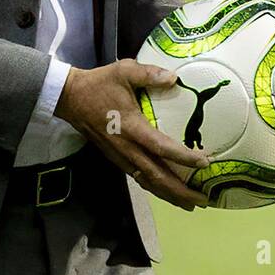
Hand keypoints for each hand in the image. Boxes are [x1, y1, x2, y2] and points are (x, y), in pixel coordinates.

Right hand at [55, 60, 209, 210]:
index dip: (183, 157)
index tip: (204, 163)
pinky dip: (155, 188)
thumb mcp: (124, 71)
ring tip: (190, 203)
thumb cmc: (99, 84)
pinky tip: (167, 191)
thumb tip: (174, 78)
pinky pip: (139, 177)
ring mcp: (120, 156)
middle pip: (156, 176)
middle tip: (203, 200)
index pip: (161, 147)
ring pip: (147, 182)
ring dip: (169, 195)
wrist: (70, 97)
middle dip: (180, 191)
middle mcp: (126, 148)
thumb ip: (149, 74)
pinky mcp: (116, 158)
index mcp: (131, 127)